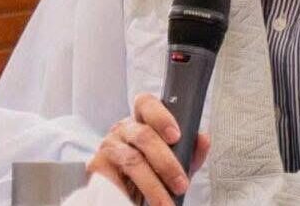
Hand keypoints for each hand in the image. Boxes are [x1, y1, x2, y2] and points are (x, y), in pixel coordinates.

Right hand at [87, 93, 210, 205]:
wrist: (129, 196)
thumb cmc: (153, 172)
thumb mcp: (175, 161)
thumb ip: (191, 150)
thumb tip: (203, 139)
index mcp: (142, 120)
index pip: (147, 103)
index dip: (161, 117)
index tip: (176, 136)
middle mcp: (123, 129)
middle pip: (144, 136)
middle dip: (167, 163)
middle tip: (181, 183)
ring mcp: (109, 146)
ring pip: (133, 161)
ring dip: (154, 186)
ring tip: (167, 202)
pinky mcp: (96, 167)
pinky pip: (113, 179)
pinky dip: (128, 192)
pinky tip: (139, 202)